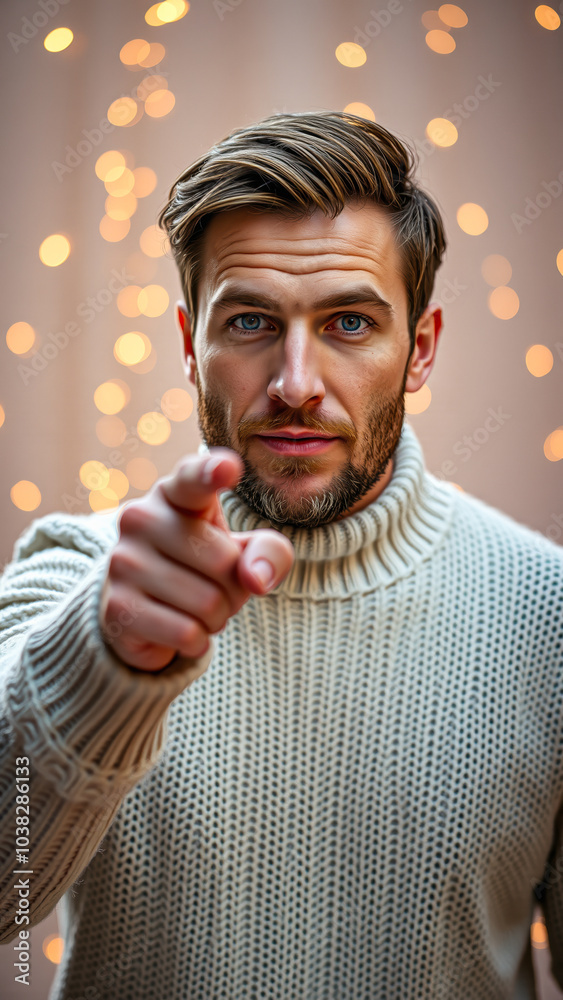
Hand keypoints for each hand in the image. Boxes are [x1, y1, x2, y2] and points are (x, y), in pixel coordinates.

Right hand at [98, 448, 294, 671]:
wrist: (142, 609)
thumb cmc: (203, 565)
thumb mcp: (243, 550)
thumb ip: (270, 552)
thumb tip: (256, 579)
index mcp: (176, 493)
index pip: (194, 478)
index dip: (212, 472)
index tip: (228, 466)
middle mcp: (142, 518)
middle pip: (224, 562)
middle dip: (235, 588)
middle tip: (214, 586)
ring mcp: (123, 561)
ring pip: (208, 603)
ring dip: (218, 618)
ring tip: (197, 608)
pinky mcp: (117, 606)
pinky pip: (187, 633)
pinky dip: (198, 641)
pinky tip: (182, 629)